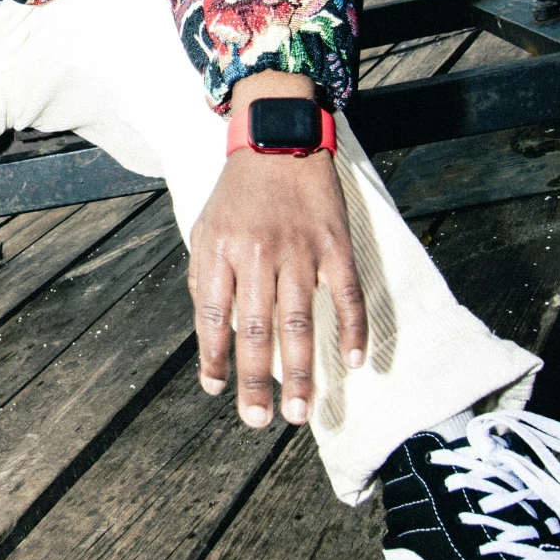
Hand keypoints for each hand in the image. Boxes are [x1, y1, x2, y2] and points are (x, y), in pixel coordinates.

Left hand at [188, 76, 367, 428]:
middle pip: (257, 329)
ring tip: (300, 410)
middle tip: (261, 421)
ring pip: (300, 321)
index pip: (213, 318)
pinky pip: (345, 294)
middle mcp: (258, 253)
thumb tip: (212, 338)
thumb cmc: (236, 195)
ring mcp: (300, 250)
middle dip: (257, 381)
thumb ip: (205, 281)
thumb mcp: (204, 231)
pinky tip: (354, 362)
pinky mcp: (335, 243)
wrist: (277, 138)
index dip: (214, 358)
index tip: (218, 391)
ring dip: (301, 370)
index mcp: (220, 252)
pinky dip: (353, 329)